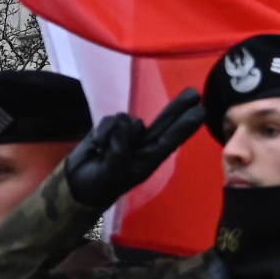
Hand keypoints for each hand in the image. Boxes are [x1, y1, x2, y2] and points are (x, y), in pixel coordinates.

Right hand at [63, 89, 207, 209]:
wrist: (77, 185)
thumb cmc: (100, 185)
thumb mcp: (114, 171)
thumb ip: (121, 148)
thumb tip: (126, 121)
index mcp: (149, 160)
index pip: (170, 139)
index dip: (185, 125)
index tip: (202, 111)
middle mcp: (142, 145)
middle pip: (163, 122)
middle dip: (177, 107)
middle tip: (195, 93)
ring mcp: (127, 136)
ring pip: (129, 119)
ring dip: (115, 132)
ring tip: (103, 151)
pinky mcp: (111, 129)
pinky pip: (112, 119)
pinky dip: (103, 130)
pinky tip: (97, 145)